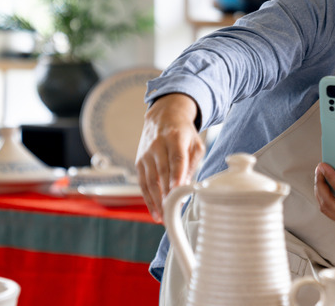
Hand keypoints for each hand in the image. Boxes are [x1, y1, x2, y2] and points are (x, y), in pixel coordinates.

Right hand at [135, 93, 205, 221]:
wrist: (163, 117)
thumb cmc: (184, 134)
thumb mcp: (195, 144)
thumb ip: (192, 165)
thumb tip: (186, 188)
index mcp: (176, 138)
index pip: (176, 159)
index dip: (177, 176)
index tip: (179, 191)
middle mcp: (158, 145)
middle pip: (162, 172)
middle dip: (166, 194)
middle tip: (173, 212)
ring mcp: (146, 154)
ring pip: (150, 180)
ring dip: (156, 200)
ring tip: (164, 217)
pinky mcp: (139, 162)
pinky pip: (143, 183)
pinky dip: (148, 199)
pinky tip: (155, 211)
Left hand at [314, 153, 334, 249]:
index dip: (331, 178)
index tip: (324, 166)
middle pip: (328, 202)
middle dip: (320, 184)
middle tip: (319, 170)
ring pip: (327, 210)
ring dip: (320, 193)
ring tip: (320, 178)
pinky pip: (331, 214)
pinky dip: (325, 201)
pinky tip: (326, 190)